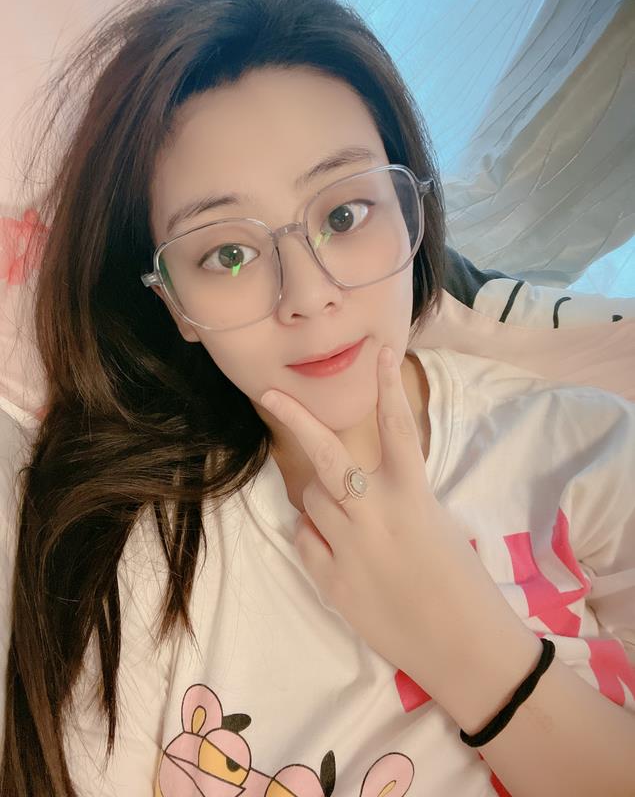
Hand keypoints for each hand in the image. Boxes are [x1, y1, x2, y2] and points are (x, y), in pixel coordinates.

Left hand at [260, 346, 528, 697]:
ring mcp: (349, 548)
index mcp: (413, 496)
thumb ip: (395, 497)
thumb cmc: (461, 581)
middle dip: (296, 419)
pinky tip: (340, 552)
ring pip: (312, 500)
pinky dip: (315, 536)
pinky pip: (306, 540)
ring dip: (322, 499)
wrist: (463, 646)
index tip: (380, 352)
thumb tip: (349, 486)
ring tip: (350, 522)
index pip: (397, 429)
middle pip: (326, 457)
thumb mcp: (435, 523)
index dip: (388, 387)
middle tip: (269, 393)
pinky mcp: (332, 581)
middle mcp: (375, 515)